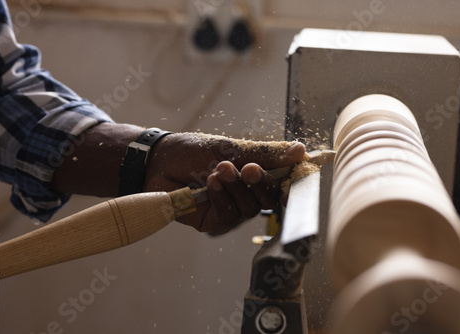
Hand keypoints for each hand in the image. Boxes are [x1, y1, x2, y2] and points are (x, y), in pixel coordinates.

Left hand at [144, 133, 305, 233]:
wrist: (160, 161)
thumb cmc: (194, 151)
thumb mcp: (230, 148)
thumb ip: (265, 153)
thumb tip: (300, 150)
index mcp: (254, 175)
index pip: (282, 181)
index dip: (291, 179)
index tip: (294, 169)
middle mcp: (247, 195)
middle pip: (270, 199)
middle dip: (260, 183)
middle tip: (248, 168)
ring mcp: (232, 210)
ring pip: (250, 208)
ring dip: (235, 187)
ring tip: (219, 169)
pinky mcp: (215, 222)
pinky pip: (229, 215)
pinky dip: (221, 198)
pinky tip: (210, 183)